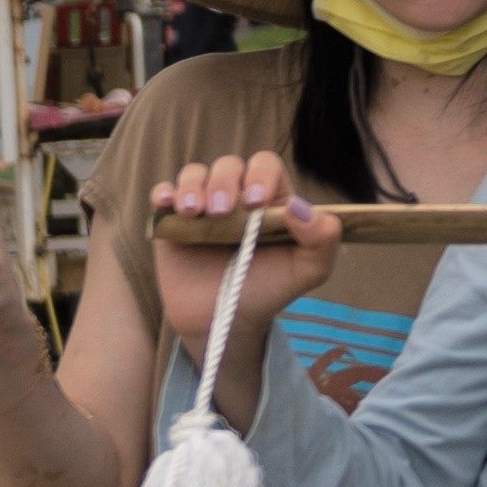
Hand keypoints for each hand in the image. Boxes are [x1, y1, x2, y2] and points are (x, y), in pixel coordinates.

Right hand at [145, 152, 338, 363]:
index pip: (266, 166)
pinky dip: (163, 193)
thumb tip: (301, 207)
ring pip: (194, 173)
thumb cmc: (269, 289)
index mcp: (270, 199)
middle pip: (228, 165)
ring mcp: (203, 206)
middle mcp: (236, 196)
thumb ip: (322, 239)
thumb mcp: (308, 271)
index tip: (255, 202)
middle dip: (224, 182)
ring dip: (192, 186)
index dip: (260, 175)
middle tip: (221, 213)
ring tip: (193, 212)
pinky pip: (163, 193)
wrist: (225, 320)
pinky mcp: (172, 221)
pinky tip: (168, 205)